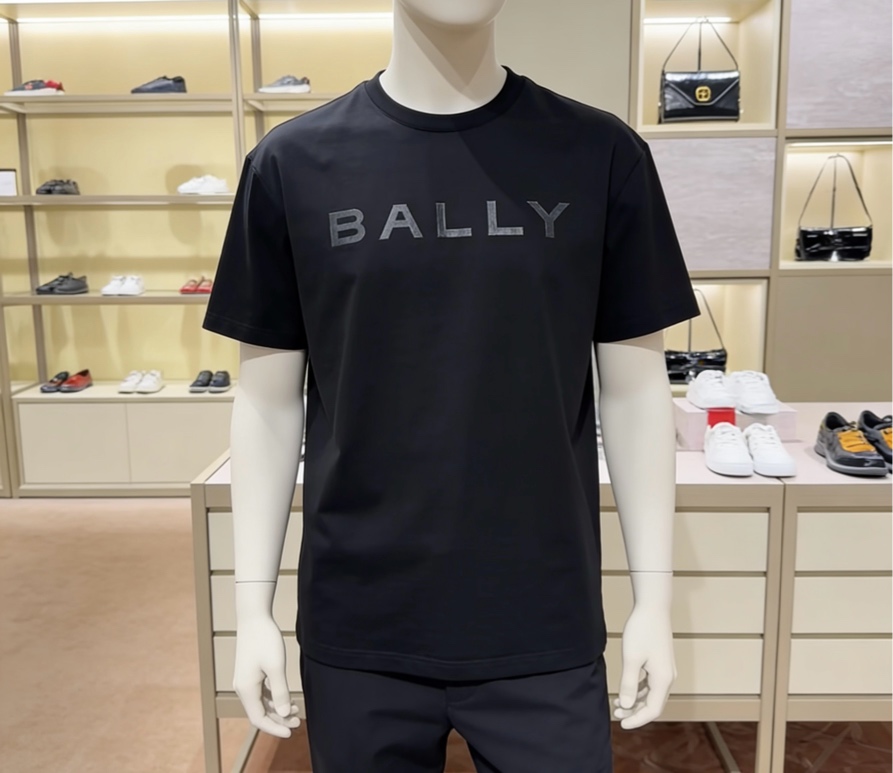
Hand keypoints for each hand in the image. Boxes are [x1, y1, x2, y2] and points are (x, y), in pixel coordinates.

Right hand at [233, 615, 301, 737]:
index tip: (290, 733)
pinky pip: (261, 693)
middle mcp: (242, 688)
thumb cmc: (265, 639)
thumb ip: (280, 691)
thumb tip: (284, 713)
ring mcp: (245, 681)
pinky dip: (274, 698)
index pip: (258, 719)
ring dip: (278, 709)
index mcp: (246, 689)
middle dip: (279, 720)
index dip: (274, 728)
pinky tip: (287, 698)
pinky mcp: (250, 673)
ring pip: (261, 704)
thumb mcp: (276, 666)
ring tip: (297, 710)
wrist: (253, 618)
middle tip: (298, 722)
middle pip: (260, 713)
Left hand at [613, 604, 675, 729]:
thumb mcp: (632, 659)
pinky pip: (650, 684)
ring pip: (651, 694)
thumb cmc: (642, 631)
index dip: (637, 719)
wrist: (653, 608)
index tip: (621, 724)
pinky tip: (626, 689)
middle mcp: (668, 677)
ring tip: (617, 704)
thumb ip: (628, 684)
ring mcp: (665, 670)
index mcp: (663, 679)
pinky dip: (638, 690)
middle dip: (635, 712)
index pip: (652, 710)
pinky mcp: (660, 662)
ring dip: (635, 701)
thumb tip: (626, 706)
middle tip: (616, 715)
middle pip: (653, 704)